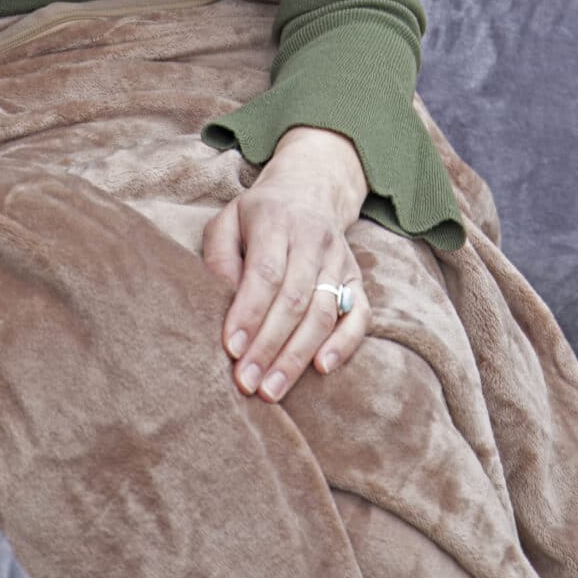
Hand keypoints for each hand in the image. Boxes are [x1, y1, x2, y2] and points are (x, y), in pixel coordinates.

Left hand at [202, 149, 370, 404]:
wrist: (310, 188)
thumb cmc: (259, 215)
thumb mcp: (228, 220)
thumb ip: (219, 257)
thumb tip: (218, 302)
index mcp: (276, 220)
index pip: (266, 272)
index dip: (249, 313)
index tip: (231, 349)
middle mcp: (313, 239)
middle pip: (295, 299)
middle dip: (269, 346)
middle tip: (247, 383)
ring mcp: (339, 259)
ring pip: (323, 312)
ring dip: (297, 356)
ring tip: (272, 389)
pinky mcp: (356, 278)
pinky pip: (360, 315)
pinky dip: (344, 344)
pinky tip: (322, 368)